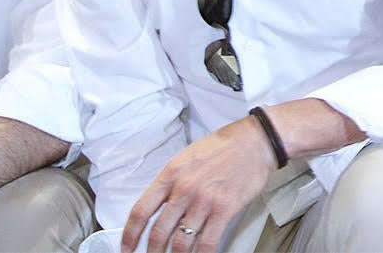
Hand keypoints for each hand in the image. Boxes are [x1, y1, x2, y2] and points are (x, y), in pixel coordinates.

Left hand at [123, 115, 275, 252]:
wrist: (255, 141)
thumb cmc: (223, 147)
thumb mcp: (186, 157)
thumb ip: (171, 182)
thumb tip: (158, 207)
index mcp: (171, 174)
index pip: (141, 211)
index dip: (129, 235)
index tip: (127, 247)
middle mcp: (184, 189)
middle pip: (158, 232)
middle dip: (152, 251)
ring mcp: (204, 201)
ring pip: (181, 241)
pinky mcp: (224, 209)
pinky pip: (208, 242)